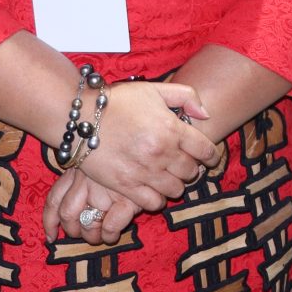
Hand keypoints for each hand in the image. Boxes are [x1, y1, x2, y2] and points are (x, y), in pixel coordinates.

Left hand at [42, 165, 139, 245]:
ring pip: (87, 224)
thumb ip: (77, 184)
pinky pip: (109, 227)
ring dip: (92, 237)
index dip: (50, 222)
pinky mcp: (126, 200)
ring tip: (101, 237)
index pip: (54, 200)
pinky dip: (109, 235)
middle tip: (87, 234)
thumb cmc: (122, 163)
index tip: (51, 237)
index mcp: (76, 172)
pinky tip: (114, 235)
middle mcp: (86, 180)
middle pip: (68, 215)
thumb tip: (63, 216)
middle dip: (74, 232)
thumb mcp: (95, 168)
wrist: (151, 152)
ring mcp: (105, 191)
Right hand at [76, 81, 221, 214]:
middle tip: (183, 164)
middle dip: (191, 168)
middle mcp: (161, 152)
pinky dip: (157, 198)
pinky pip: (153, 202)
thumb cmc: (118, 101)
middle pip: (191, 172)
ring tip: (168, 176)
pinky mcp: (126, 186)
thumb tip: (206, 115)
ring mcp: (144, 171)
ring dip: (175, 184)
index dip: (211, 155)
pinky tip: (153, 189)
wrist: (80, 117)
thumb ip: (186, 96)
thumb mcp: (154, 89)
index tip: (208, 158)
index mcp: (171, 128)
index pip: (205, 150)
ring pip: (175, 190)